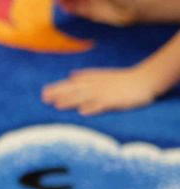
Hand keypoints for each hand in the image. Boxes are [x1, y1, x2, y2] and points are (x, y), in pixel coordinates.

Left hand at [41, 67, 155, 114]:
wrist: (146, 79)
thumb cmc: (123, 79)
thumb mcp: (103, 75)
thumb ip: (87, 76)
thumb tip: (71, 76)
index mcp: (93, 80)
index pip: (71, 84)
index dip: (57, 88)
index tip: (42, 92)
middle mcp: (96, 86)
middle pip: (75, 90)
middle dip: (59, 94)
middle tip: (43, 99)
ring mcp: (106, 93)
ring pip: (86, 97)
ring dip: (71, 101)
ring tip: (57, 105)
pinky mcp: (116, 101)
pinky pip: (104, 105)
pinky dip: (93, 108)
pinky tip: (83, 112)